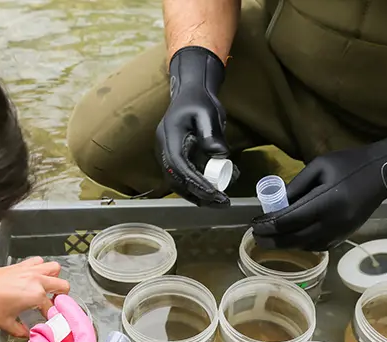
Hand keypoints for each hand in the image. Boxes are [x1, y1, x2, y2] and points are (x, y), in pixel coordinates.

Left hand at [0, 257, 69, 335]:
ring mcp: (30, 270)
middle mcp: (36, 280)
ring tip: (48, 289)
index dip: (52, 317)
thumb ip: (20, 331)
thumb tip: (27, 334)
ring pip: (54, 269)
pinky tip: (34, 277)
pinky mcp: (21, 265)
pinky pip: (39, 261)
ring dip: (54, 279)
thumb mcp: (5, 323)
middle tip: (53, 304)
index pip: (52, 308)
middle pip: (63, 285)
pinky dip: (41, 268)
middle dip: (61, 297)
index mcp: (35, 295)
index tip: (49, 321)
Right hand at [156, 46, 237, 206]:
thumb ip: (212, 133)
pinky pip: (182, 178)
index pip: (179, 165)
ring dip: (197, 195)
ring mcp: (167, 154)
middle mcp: (164, 148)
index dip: (196, 182)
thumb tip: (220, 154)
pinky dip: (196, 188)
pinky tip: (213, 193)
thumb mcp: (208, 112)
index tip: (214, 192)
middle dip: (198, 195)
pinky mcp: (174, 158)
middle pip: (176, 179)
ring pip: (178, 183)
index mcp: (169, 136)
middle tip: (222, 202)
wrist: (190, 93)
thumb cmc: (199, 100)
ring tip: (219, 202)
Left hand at [251, 124, 386, 250]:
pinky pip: (320, 246)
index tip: (254, 224)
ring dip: (286, 244)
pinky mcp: (347, 234)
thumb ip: (296, 186)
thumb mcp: (319, 166)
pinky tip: (293, 239)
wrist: (382, 173)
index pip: (290, 219)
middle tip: (256, 238)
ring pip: (307, 245)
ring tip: (270, 240)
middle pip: (296, 237)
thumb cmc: (349, 164)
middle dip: (273, 239)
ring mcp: (342, 230)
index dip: (269, 224)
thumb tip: (276, 203)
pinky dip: (303, 245)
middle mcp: (334, 220)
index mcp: (327, 200)